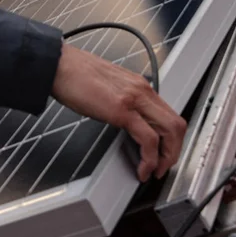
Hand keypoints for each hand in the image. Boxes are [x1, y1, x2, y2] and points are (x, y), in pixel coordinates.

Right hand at [51, 43, 185, 181]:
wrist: (59, 65)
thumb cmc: (76, 74)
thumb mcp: (109, 87)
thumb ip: (124, 101)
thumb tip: (128, 121)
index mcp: (140, 86)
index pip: (170, 114)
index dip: (172, 139)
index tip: (163, 153)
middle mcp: (142, 90)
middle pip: (176, 124)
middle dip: (174, 152)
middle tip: (163, 167)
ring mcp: (134, 99)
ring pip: (170, 131)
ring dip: (167, 157)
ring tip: (154, 171)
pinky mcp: (121, 111)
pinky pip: (148, 139)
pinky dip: (150, 158)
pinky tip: (142, 168)